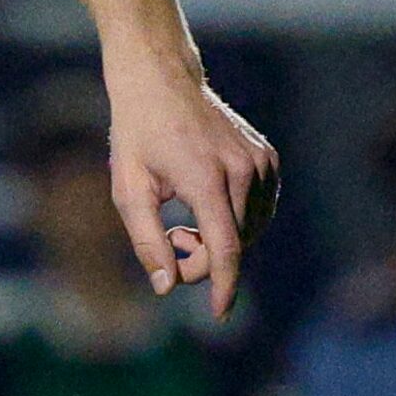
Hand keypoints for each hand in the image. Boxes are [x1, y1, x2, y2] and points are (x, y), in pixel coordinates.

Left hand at [106, 63, 279, 318]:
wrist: (160, 81)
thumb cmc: (137, 135)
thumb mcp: (128, 189)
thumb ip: (147, 241)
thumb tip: (167, 287)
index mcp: (206, 177)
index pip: (226, 248)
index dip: (223, 286)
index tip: (219, 314)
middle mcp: (242, 169)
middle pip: (234, 244)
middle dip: (203, 257)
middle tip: (172, 237)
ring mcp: (260, 162)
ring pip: (250, 231)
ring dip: (220, 240)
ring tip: (184, 221)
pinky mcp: (267, 158)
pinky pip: (259, 210)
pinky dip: (236, 221)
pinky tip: (207, 206)